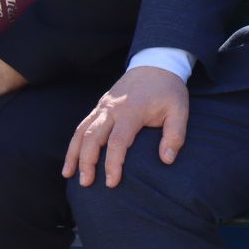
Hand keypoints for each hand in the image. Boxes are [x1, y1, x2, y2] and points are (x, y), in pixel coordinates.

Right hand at [64, 66, 189, 188]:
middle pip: (92, 137)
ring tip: (69, 175)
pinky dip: (74, 142)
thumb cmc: (168, 90)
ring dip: (74, 153)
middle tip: (86, 184)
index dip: (113, 164)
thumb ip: (175, 135)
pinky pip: (82, 124)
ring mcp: (103, 106)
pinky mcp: (100, 105)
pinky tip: (71, 158)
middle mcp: (112, 108)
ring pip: (82, 131)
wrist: (156, 63)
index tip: (112, 183)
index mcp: (131, 111)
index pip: (117, 141)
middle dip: (86, 162)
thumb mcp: (179, 110)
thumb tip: (167, 160)